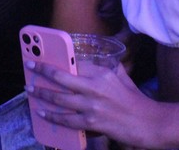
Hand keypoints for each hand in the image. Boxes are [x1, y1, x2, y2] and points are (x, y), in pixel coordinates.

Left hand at [25, 60, 161, 148]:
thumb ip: (105, 68)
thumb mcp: (121, 76)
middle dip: (42, 70)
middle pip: (62, 77)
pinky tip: (43, 113)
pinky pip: (66, 119)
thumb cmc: (134, 99)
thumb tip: (87, 63)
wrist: (149, 123)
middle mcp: (95, 87)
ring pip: (60, 99)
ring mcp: (92, 106)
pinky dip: (52, 116)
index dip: (58, 59)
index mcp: (102, 73)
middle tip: (30, 65)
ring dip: (42, 94)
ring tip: (30, 90)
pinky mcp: (92, 122)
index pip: (74, 63)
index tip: (45, 56)